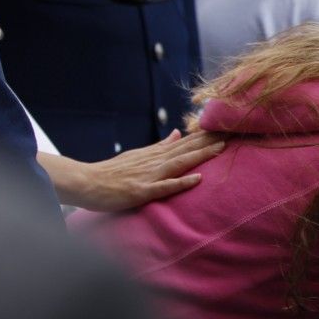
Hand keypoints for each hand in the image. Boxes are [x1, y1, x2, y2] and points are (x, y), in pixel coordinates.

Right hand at [73, 130, 224, 210]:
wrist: (84, 182)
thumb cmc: (111, 173)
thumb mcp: (138, 156)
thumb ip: (160, 147)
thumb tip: (178, 134)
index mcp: (155, 154)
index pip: (186, 142)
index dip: (208, 136)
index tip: (228, 128)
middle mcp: (154, 162)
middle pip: (187, 149)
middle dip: (210, 141)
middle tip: (234, 132)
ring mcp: (148, 176)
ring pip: (179, 163)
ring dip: (201, 156)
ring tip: (222, 149)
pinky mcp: (141, 191)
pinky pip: (165, 187)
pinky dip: (182, 182)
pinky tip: (198, 179)